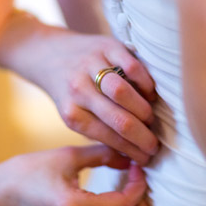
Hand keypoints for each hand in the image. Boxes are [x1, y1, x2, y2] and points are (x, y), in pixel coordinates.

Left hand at [0, 20, 158, 164]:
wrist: (51, 54)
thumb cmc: (70, 92)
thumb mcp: (74, 115)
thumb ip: (99, 132)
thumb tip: (132, 157)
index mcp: (72, 113)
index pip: (109, 137)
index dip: (132, 151)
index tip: (147, 158)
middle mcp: (79, 90)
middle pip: (119, 119)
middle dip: (142, 136)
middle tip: (155, 145)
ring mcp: (92, 66)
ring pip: (122, 92)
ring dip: (143, 110)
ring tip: (151, 118)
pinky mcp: (106, 46)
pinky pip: (132, 66)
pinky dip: (145, 82)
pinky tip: (149, 93)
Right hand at [0, 145, 147, 205]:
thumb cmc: (26, 173)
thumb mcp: (66, 156)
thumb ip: (102, 154)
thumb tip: (128, 153)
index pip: (124, 204)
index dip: (138, 184)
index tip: (138, 166)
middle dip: (141, 204)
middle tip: (139, 179)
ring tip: (132, 188)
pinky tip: (117, 199)